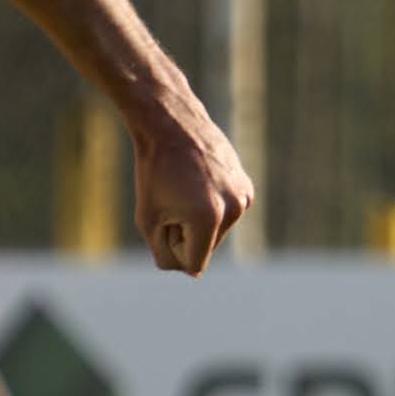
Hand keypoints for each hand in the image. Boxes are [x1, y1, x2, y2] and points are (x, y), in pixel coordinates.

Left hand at [129, 84, 255, 276]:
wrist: (171, 124)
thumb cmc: (154, 171)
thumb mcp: (147, 220)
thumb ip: (164, 254)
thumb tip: (190, 271)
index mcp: (208, 218)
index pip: (194, 265)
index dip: (172, 248)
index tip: (163, 220)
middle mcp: (234, 209)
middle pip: (206, 247)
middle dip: (186, 233)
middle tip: (172, 198)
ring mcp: (244, 197)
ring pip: (216, 231)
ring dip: (197, 219)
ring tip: (185, 187)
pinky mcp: (247, 187)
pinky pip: (225, 213)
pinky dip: (210, 205)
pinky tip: (198, 181)